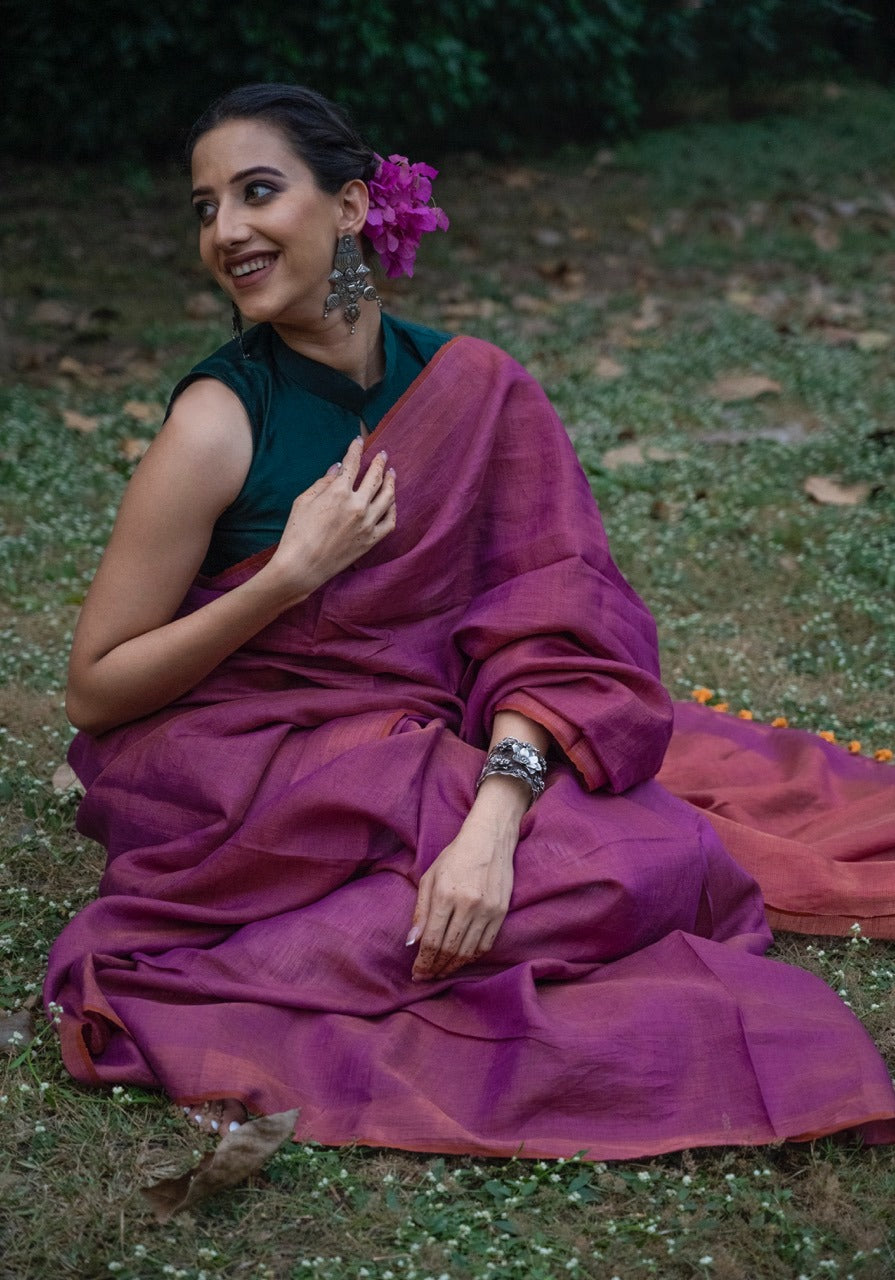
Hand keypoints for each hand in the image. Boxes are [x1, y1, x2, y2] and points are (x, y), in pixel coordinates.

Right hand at [264, 437, 395, 603]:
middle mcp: (358, 505)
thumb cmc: (297, 533)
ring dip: (391, 482)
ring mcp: (367, 524)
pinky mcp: (371, 540)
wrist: (302, 567)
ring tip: (392, 474)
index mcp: (338, 492)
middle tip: (383, 455)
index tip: (359, 441)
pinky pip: (390, 521)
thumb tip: (337, 468)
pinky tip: (391, 503)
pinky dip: (393, 509)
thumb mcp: (303, 501)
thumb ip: (323, 482)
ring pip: (388, 497)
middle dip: (380, 463)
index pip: (352, 464)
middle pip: (375, 477)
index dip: (356, 450)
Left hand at [408, 783, 524, 980]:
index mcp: (445, 895)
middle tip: (426, 976)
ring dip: (453, 966)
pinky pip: (486, 944)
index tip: (416, 973)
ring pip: (468, 951)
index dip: (423, 962)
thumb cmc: (455, 856)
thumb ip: (420, 911)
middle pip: (449, 949)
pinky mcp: (501, 912)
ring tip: (441, 972)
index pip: (432, 940)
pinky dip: (472, 957)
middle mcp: (468, 905)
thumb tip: (412, 941)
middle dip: (435, 968)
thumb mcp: (430, 877)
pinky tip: (461, 960)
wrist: (490, 839)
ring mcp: (487, 910)